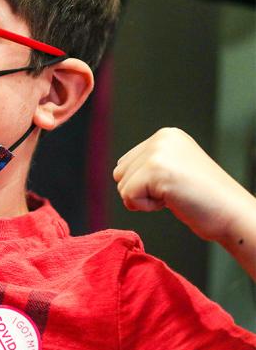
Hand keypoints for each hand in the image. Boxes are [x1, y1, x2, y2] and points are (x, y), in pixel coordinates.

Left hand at [113, 127, 252, 243]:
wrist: (232, 214)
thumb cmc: (205, 199)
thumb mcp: (174, 168)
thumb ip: (148, 163)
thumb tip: (117, 173)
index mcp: (166, 135)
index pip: (126, 163)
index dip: (144, 183)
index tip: (174, 184)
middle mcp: (161, 138)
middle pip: (120, 173)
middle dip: (141, 190)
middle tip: (174, 192)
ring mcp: (158, 153)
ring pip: (122, 185)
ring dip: (144, 199)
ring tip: (174, 195)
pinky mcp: (155, 171)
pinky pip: (128, 196)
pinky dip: (146, 207)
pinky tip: (171, 201)